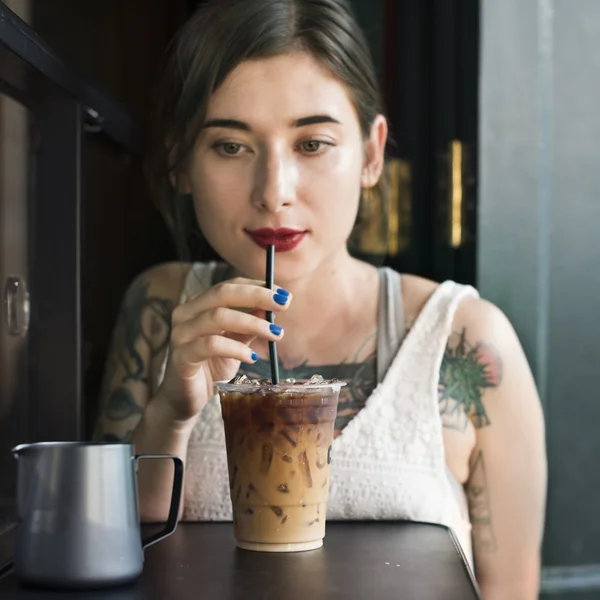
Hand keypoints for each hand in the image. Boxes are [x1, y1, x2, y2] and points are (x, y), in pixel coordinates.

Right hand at [156, 277, 290, 422]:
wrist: (186, 400)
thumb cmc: (211, 368)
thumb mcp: (236, 343)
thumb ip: (250, 326)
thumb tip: (272, 308)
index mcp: (199, 305)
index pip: (229, 286)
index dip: (257, 286)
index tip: (282, 294)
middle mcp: (186, 313)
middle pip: (222, 293)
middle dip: (257, 295)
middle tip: (284, 303)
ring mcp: (180, 333)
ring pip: (218, 316)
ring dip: (252, 322)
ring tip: (275, 333)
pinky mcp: (180, 356)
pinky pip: (211, 345)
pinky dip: (236, 348)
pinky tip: (252, 357)